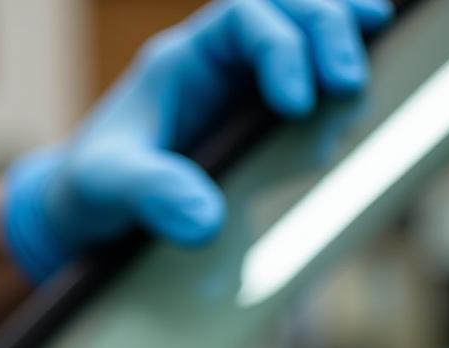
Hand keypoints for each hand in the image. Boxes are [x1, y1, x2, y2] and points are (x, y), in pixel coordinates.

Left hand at [3, 0, 393, 280]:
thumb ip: (154, 195)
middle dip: (326, 32)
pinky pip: (306, 89)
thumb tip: (206, 224)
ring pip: (305, 38)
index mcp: (182, 59)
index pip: (245, 19)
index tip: (293, 103)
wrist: (86, 206)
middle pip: (288, 10)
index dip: (280, 46)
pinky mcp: (254, 128)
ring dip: (341, 44)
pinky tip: (354, 104)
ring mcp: (240, 93)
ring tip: (362, 77)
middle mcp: (217, 63)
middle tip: (347, 83)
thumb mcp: (111, 185)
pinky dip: (333, 88)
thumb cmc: (92, 185)